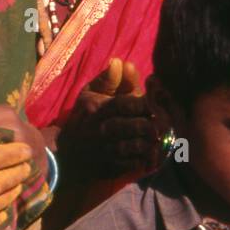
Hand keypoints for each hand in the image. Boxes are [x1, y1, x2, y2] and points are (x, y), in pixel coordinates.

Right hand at [58, 58, 158, 178]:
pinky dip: (144, 160)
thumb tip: (122, 62)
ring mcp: (104, 150)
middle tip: (163, 125)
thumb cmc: (85, 118)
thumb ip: (109, 79)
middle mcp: (100, 130)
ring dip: (149, 143)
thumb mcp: (91, 95)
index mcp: (97, 109)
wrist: (66, 152)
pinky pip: (131, 164)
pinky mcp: (109, 167)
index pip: (124, 104)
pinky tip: (151, 154)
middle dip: (149, 125)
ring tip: (158, 139)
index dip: (143, 104)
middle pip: (130, 126)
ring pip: (132, 146)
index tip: (154, 105)